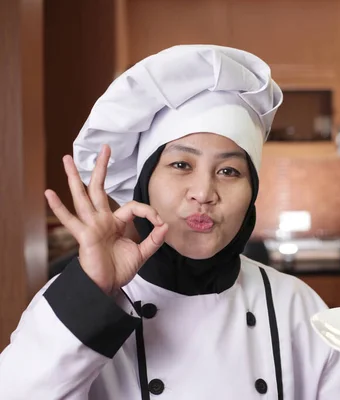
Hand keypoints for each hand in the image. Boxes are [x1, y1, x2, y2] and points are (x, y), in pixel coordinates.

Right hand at [45, 144, 168, 294]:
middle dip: (102, 168)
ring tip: (67, 159)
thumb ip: (154, 239)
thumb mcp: (142, 253)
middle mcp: (101, 220)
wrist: (107, 286)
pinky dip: (59, 207)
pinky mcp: (83, 235)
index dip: (148, 211)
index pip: (132, 206)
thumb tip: (165, 225)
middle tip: (105, 148)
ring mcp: (91, 225)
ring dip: (75, 177)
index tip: (159, 223)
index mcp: (115, 223)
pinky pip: (70, 220)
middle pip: (100, 189)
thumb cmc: (119, 270)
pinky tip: (49, 193)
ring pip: (82, 196)